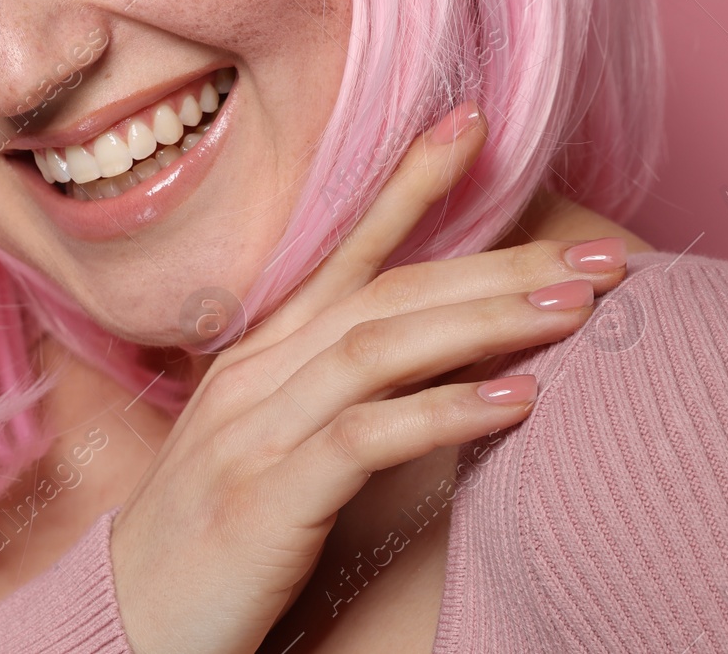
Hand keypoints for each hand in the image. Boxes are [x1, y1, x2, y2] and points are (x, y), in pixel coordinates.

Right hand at [108, 102, 627, 652]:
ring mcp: (256, 430)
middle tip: (603, 251)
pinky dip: (445, 412)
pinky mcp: (266, 497)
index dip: (410, 181)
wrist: (125, 626)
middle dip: (503, 260)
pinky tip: (518, 400)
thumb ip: (339, 389)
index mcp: (264, 350)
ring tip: (578, 307)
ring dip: (488, 319)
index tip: (476, 124)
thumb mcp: (274, 441)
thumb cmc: (217, 535)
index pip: (349, 247)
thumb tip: (438, 354)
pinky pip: (366, 437)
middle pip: (393, 289)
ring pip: (383, 345)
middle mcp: (259, 372)